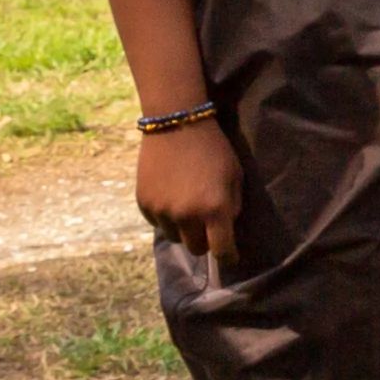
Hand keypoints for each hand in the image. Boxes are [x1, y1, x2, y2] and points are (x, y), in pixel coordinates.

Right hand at [137, 117, 245, 260]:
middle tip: (206, 224)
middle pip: (196, 248)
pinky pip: (157, 223)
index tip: (230, 256)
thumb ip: (232, 206)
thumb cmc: (213, 149)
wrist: (176, 123)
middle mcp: (187, 215)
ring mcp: (162, 211)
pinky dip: (165, 217)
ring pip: (174, 237)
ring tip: (186, 206)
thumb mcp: (235, 176)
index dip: (228, 257)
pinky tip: (170, 196)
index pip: (222, 251)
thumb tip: (226, 230)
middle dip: (204, 240)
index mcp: (215, 209)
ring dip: (182, 229)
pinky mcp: (144, 204)